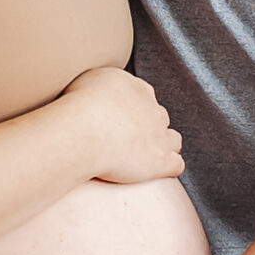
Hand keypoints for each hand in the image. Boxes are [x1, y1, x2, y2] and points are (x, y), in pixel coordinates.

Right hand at [61, 66, 182, 185]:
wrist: (83, 131)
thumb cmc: (77, 108)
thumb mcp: (88, 81)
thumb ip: (103, 84)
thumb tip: (98, 91)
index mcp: (137, 89)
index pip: (144, 96)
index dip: (134, 109)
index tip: (119, 120)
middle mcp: (153, 109)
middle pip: (159, 117)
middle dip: (148, 128)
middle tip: (126, 140)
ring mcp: (161, 136)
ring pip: (173, 140)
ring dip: (164, 147)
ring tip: (145, 158)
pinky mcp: (162, 161)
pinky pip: (177, 165)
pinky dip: (169, 169)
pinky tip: (155, 174)